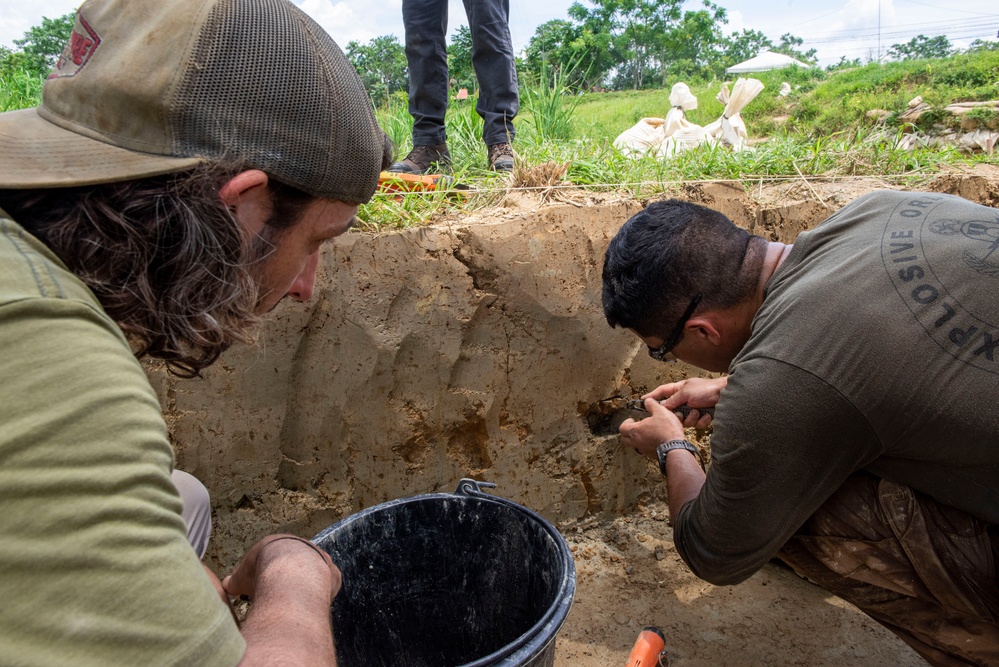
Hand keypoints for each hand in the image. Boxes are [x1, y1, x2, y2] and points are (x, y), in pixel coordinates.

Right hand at [222, 534, 341, 603]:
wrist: (290, 570)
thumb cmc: (261, 572)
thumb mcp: (241, 577)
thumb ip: (235, 581)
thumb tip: (224, 585)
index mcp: (279, 545)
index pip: (275, 561)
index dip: (268, 576)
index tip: (265, 590)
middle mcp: (303, 548)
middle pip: (296, 567)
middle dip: (288, 582)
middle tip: (280, 598)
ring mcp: (321, 559)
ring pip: (314, 575)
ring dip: (305, 588)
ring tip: (294, 604)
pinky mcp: (333, 574)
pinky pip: (328, 584)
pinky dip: (320, 594)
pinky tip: (311, 603)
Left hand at [619, 398, 684, 458]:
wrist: (675, 447)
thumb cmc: (667, 430)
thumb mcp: (660, 411)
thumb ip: (652, 404)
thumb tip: (648, 401)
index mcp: (635, 430)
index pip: (622, 428)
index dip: (625, 422)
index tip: (631, 419)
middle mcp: (636, 441)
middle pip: (624, 439)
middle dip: (628, 433)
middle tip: (635, 427)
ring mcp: (643, 449)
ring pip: (634, 445)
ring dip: (637, 439)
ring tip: (646, 433)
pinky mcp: (650, 454)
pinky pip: (644, 449)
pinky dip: (647, 445)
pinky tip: (655, 440)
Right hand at [644, 377, 726, 427]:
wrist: (727, 396)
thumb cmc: (707, 389)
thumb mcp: (686, 392)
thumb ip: (672, 400)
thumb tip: (662, 405)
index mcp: (680, 389)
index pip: (662, 391)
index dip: (653, 395)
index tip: (643, 400)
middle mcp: (686, 399)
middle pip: (673, 411)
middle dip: (678, 415)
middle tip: (681, 414)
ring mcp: (694, 408)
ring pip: (685, 420)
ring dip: (692, 418)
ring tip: (699, 411)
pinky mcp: (702, 416)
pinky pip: (696, 424)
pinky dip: (702, 420)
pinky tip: (707, 415)